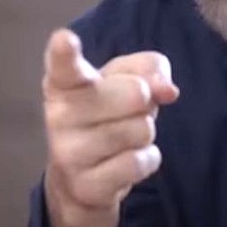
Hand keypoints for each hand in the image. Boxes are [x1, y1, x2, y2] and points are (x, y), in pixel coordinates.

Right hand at [40, 28, 178, 226]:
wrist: (80, 182)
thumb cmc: (105, 116)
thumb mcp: (123, 82)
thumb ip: (148, 70)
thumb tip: (167, 89)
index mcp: (64, 84)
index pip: (64, 67)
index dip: (66, 53)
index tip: (65, 40)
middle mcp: (59, 116)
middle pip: (135, 94)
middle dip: (145, 101)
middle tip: (129, 109)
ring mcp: (70, 154)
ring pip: (142, 129)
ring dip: (144, 133)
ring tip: (123, 137)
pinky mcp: (87, 186)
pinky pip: (140, 162)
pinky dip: (146, 160)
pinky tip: (125, 162)